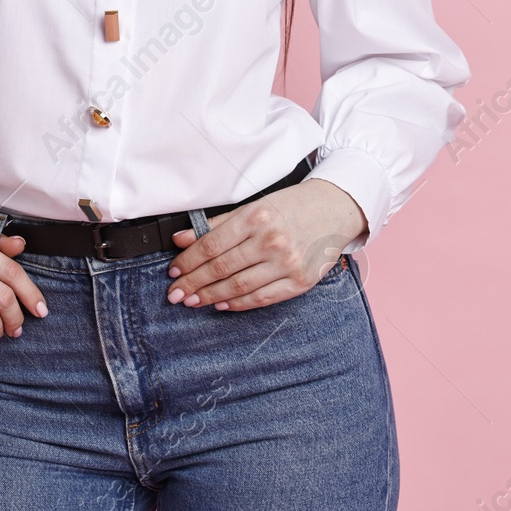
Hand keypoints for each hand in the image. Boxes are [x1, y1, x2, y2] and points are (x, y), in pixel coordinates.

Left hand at [164, 179, 365, 311]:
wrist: (336, 208)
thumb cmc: (292, 206)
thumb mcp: (254, 206)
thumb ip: (217, 224)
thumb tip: (181, 239)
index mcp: (256, 217)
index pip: (211, 245)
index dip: (187, 262)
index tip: (173, 272)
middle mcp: (271, 240)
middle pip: (220, 268)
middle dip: (192, 283)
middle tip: (174, 294)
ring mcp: (287, 263)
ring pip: (238, 286)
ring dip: (210, 297)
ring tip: (192, 301)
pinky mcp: (301, 281)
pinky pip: (262, 298)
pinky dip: (239, 304)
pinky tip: (222, 305)